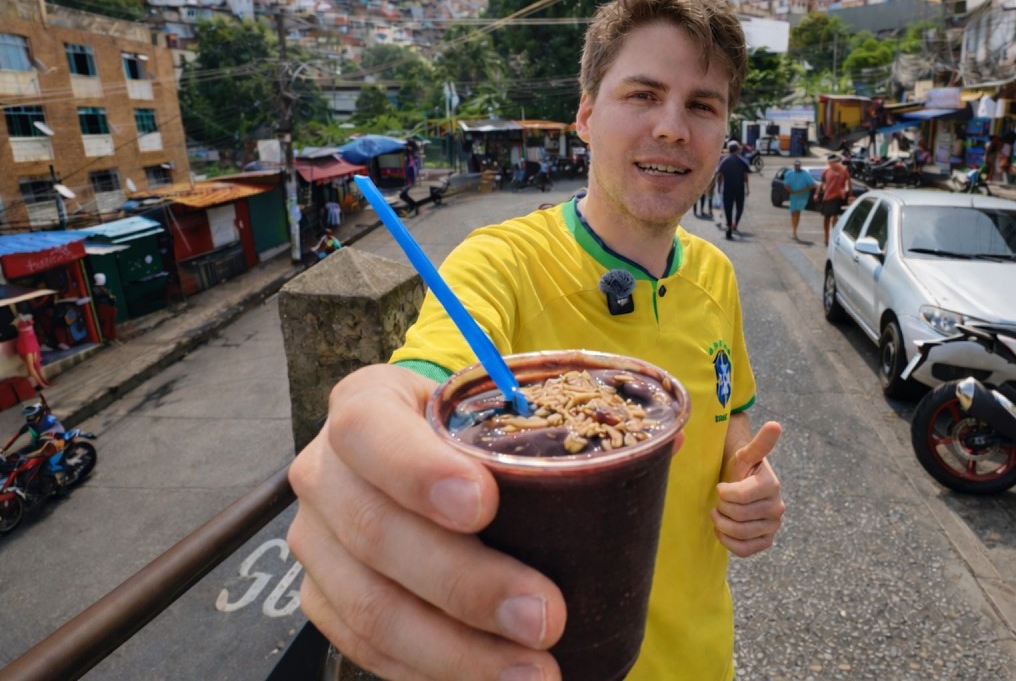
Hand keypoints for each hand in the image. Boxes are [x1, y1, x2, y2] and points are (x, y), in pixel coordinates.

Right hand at [287, 365, 566, 679]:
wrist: (421, 458)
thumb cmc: (471, 431)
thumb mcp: (496, 405)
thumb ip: (556, 419)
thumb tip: (658, 448)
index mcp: (364, 404)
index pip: (368, 431)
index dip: (419, 472)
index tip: (485, 505)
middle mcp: (325, 473)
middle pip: (376, 534)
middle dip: (467, 585)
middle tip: (546, 617)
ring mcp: (316, 543)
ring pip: (372, 608)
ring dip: (458, 652)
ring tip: (534, 672)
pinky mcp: (322, 601)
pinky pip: (370, 650)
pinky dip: (434, 672)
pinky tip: (494, 680)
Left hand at [713, 420, 783, 557]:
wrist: (742, 485)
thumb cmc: (740, 469)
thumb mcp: (746, 454)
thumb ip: (760, 443)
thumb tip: (775, 425)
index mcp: (772, 485)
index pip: (739, 496)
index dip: (723, 493)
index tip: (721, 487)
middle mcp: (777, 507)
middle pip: (738, 516)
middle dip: (722, 509)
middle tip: (719, 502)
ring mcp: (773, 526)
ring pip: (740, 534)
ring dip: (722, 525)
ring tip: (719, 514)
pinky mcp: (766, 541)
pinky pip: (745, 550)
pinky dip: (729, 542)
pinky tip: (723, 530)